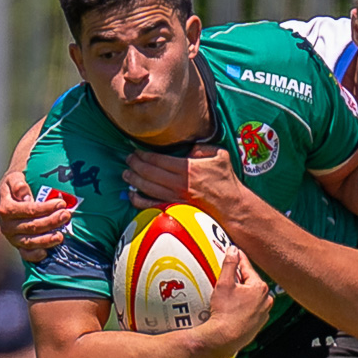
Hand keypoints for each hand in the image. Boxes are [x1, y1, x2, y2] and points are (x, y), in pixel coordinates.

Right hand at [0, 167, 71, 261]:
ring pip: (30, 242)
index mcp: (5, 208)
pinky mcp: (18, 245)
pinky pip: (25, 254)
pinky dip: (35, 255)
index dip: (45, 208)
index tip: (61, 203)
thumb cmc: (16, 184)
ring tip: (61, 236)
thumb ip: (17, 183)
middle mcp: (7, 225)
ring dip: (47, 240)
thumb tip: (23, 193)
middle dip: (51, 221)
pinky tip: (46, 253)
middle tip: (66, 215)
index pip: (28, 210)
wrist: (9, 195)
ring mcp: (12, 237)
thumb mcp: (14, 177)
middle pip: (31, 226)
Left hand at [124, 145, 243, 215]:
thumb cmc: (226, 181)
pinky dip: (138, 201)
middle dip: (135, 164)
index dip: (144, 154)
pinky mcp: (174, 210)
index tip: (136, 151)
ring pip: (147, 188)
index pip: (158, 159)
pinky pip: (151, 206)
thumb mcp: (219, 155)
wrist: (232, 207)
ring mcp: (175, 198)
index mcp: (188, 168)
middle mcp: (179, 183)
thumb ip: (201, 148)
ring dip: (133, 180)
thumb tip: (188, 147)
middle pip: (148, 172)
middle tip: (128, 159)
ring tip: (126, 174)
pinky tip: (132, 195)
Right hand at [200, 249, 271, 356]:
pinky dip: (245, 306)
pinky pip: (252, 310)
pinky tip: (235, 308)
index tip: (235, 251)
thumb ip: (230, 264)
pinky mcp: (258, 324)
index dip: (239, 259)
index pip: (248, 268)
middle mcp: (266, 300)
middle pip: (251, 283)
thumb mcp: (224, 284)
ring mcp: (264, 314)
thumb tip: (233, 249)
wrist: (224, 338)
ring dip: (244, 293)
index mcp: (260, 287)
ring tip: (231, 292)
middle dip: (241, 277)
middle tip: (231, 273)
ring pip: (253, 297)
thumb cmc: (224, 312)